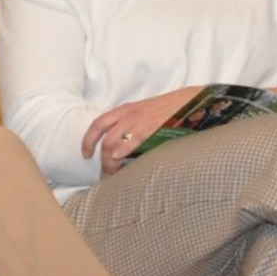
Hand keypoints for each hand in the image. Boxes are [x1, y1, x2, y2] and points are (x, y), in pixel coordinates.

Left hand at [84, 86, 204, 173]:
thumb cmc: (169, 110)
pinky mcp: (150, 127)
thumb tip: (123, 146)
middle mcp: (127, 115)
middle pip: (104, 138)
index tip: (86, 154)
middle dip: (101, 159)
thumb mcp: (145, 112)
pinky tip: (119, 160)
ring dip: (110, 162)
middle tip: (104, 173)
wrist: (190, 100)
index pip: (98, 124)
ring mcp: (138, 121)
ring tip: (114, 174)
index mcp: (125, 110)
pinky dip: (122, 151)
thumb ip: (132, 125)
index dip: (88, 140)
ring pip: (112, 143)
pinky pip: (131, 141)